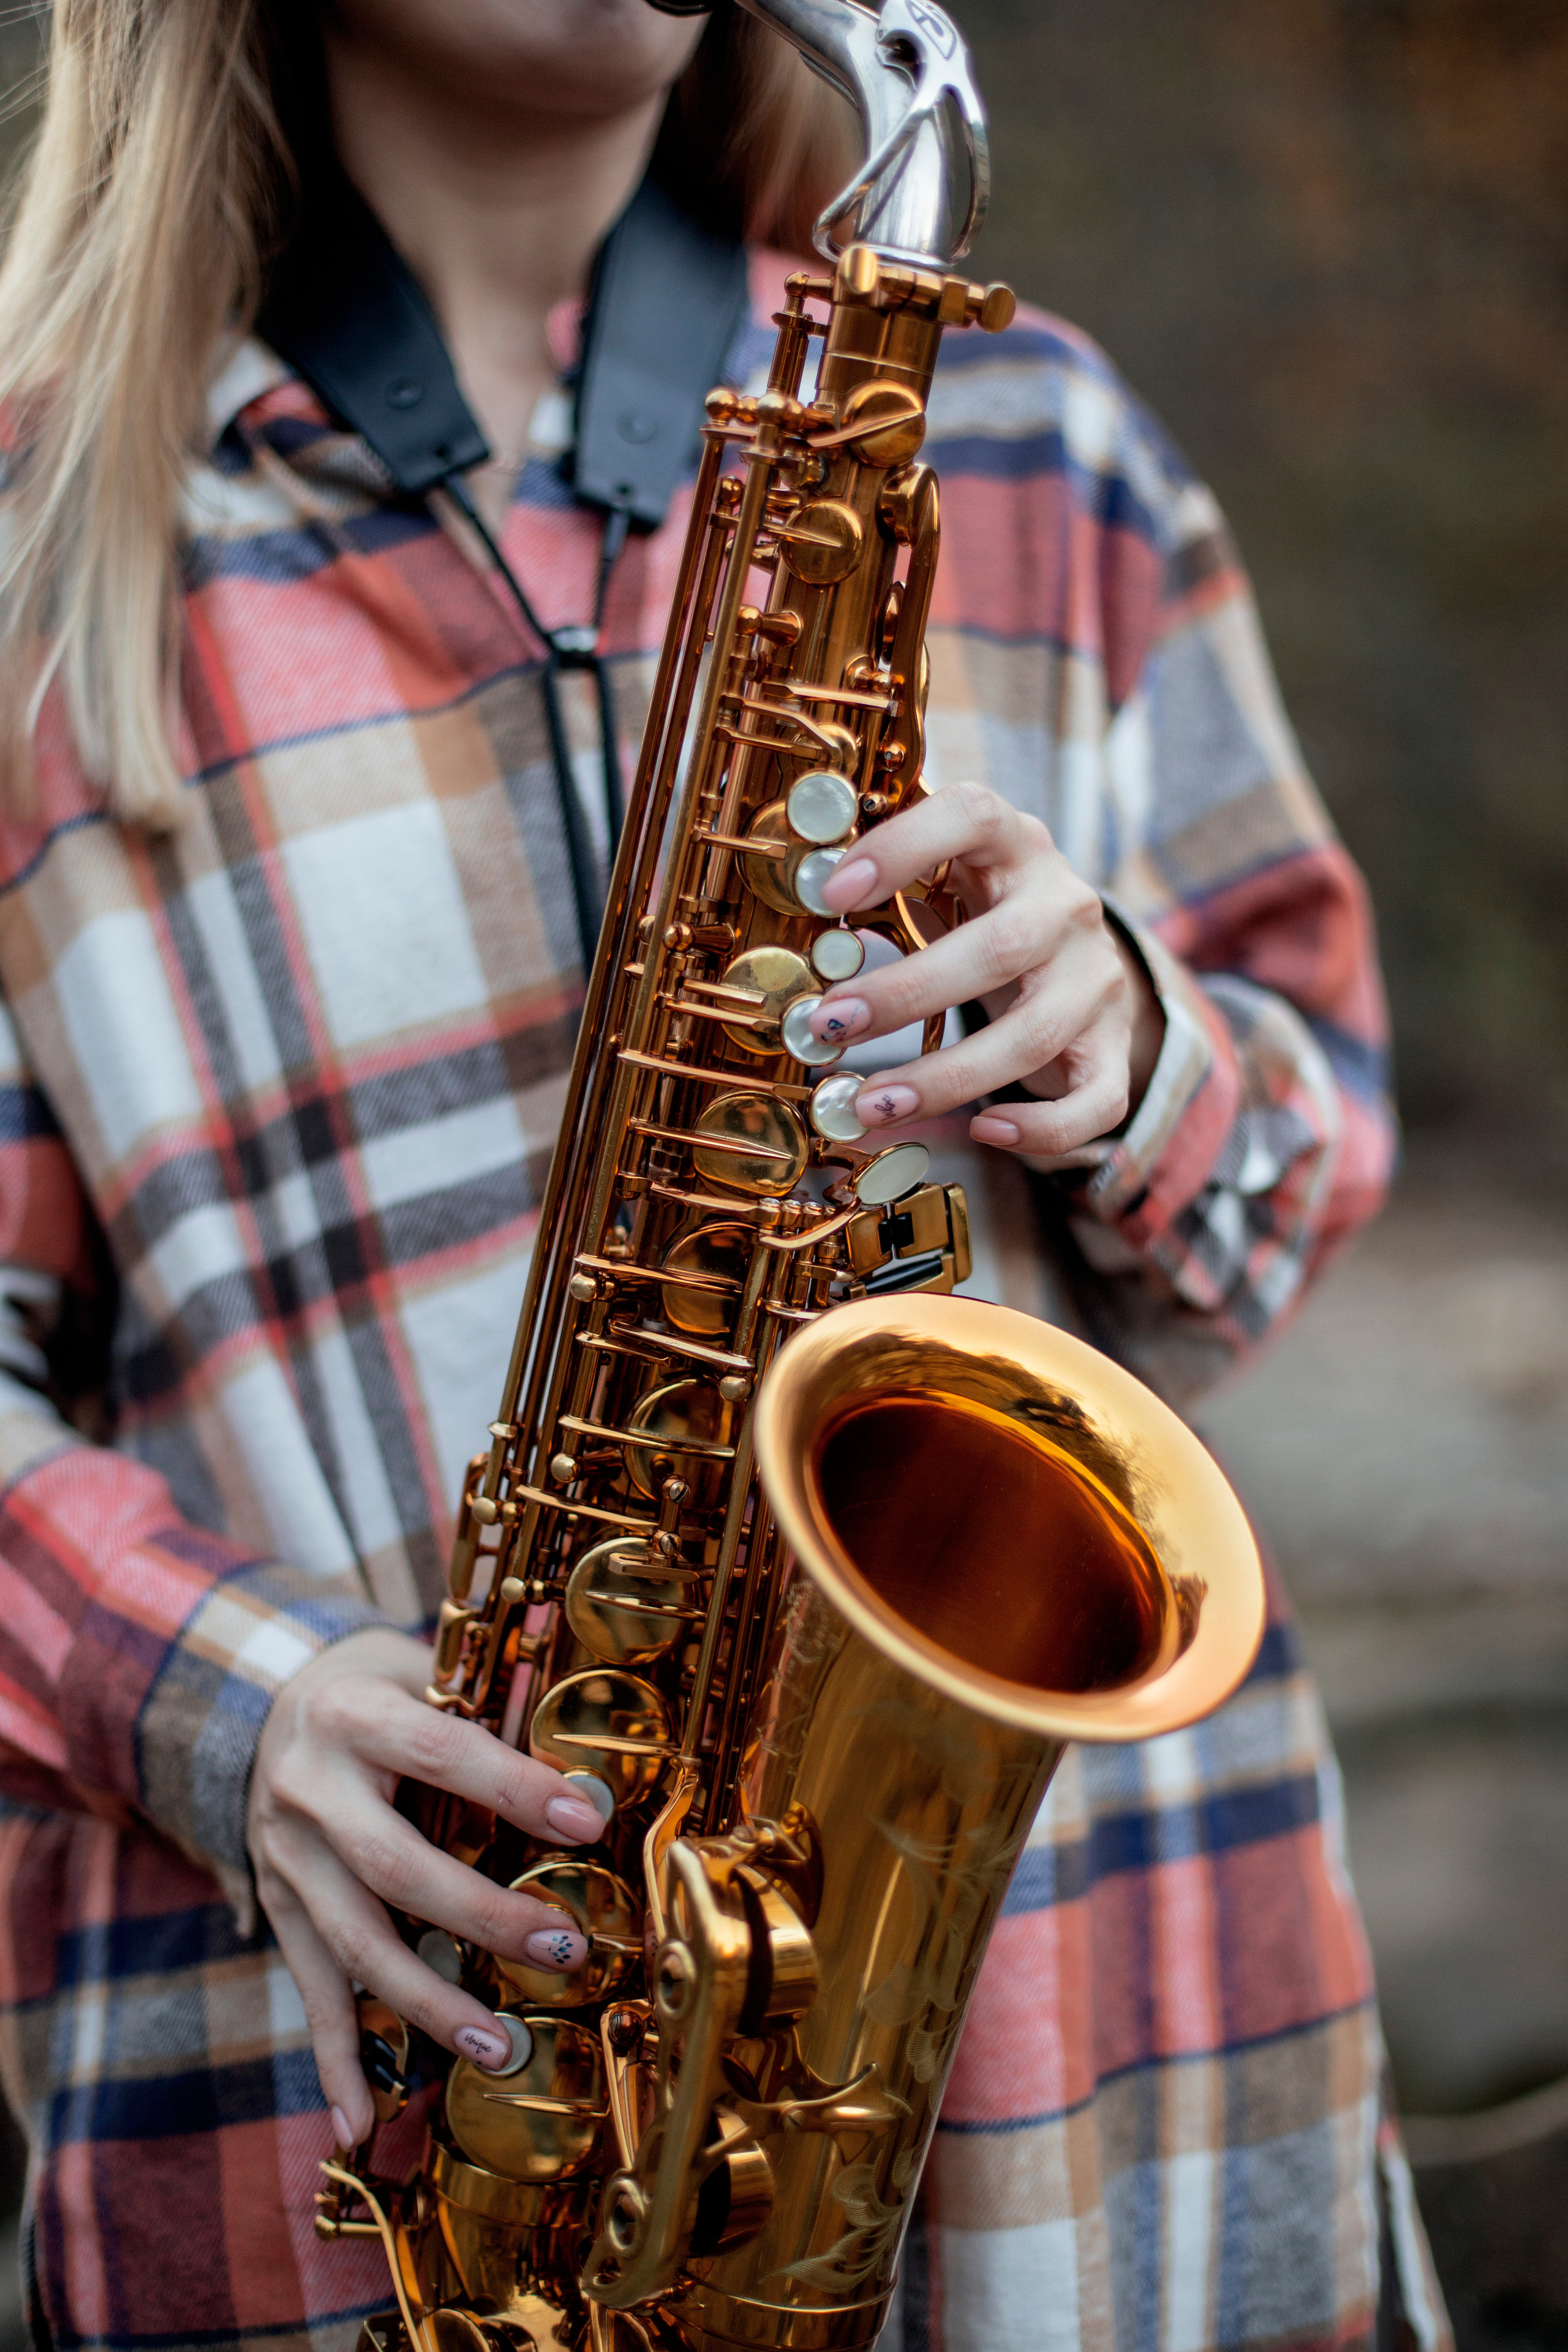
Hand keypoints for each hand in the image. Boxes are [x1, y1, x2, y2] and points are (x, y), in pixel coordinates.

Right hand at [247, 1626, 607, 2146]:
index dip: (512, 1788)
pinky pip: (308, 1991)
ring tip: (499, 2048)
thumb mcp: (420, 1672)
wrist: (264, 1705)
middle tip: (563, 1950)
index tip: (585, 1822)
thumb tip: (590, 1772)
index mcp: (353, 1715)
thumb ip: (487, 1714)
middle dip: (481, 1916)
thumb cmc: (377, 1689)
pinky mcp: (277, 1908)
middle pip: (394, 1867)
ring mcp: (285, 1857)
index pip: (439, 1756)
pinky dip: (334, 2063)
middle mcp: (308, 1789)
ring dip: (428, 2004)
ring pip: (354, 1943)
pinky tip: (358, 2127)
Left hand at [810, 782, 1164, 1156]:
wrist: (1075, 956)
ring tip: (869, 1103)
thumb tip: (798, 912)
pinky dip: (1041, 1128)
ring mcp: (1097, 978)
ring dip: (944, 1079)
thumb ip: (886, 889)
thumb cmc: (983, 915)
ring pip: (1033, 1034)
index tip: (833, 895)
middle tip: (829, 1026)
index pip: (974, 815)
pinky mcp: (1112, 1045)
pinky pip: (1096, 1100)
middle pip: (999, 948)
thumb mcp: (945, 882)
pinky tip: (983, 1130)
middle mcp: (1066, 905)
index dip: (905, 847)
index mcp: (1014, 846)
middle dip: (904, 994)